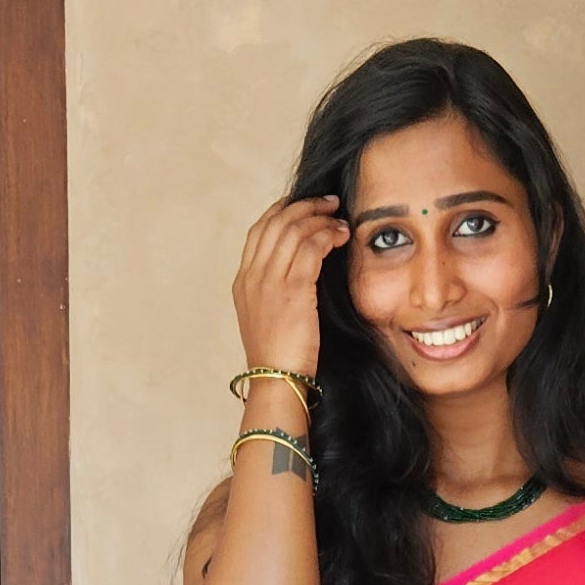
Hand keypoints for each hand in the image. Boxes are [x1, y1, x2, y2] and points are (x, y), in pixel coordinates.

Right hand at [233, 192, 347, 386]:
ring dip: (320, 218)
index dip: (282, 211)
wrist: (277, 380)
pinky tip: (341, 236)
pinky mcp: (293, 289)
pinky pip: (310, 246)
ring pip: (293, 230)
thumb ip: (275, 292)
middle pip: (275, 222)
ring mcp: (269, 281)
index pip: (259, 231)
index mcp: (243, 282)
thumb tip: (300, 272)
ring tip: (339, 220)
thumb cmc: (280, 357)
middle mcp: (252, 277)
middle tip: (329, 204)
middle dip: (305, 206)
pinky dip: (327, 234)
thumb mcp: (268, 319)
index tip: (304, 206)